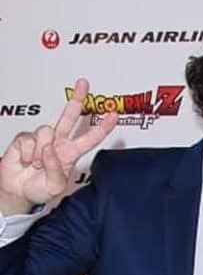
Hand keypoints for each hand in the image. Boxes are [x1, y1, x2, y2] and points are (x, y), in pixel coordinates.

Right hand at [0, 78, 117, 213]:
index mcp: (71, 153)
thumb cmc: (40, 189)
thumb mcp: (55, 186)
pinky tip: (26, 161)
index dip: (103, 126)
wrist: (17, 191)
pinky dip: (27, 154)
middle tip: (84, 83)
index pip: (91, 137)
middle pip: (70, 115)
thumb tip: (50, 149)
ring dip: (41, 153)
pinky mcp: (24, 139)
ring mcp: (42, 139)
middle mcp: (58, 142)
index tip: (114, 114)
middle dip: (77, 98)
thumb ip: (56, 169)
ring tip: (37, 165)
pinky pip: (28, 140)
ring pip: (46, 131)